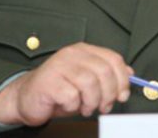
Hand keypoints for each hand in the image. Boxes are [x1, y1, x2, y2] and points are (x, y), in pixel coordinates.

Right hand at [0, 42, 132, 125]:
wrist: (26, 99)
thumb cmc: (59, 91)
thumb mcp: (87, 82)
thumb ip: (107, 76)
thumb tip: (130, 75)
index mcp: (84, 50)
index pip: (114, 59)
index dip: (123, 80)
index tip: (122, 96)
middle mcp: (72, 54)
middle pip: (104, 72)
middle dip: (109, 94)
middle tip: (103, 106)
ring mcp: (59, 65)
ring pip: (90, 84)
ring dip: (91, 102)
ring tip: (85, 108)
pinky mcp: (48, 81)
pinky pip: (72, 96)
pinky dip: (74, 106)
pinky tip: (68, 105)